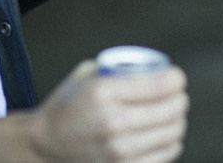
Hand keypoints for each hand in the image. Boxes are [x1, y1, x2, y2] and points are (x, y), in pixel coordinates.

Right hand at [29, 60, 188, 161]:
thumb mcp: (89, 75)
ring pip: (173, 132)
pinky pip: (166, 154)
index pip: (162, 84)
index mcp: (104, 92)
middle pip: (172, 108)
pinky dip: (171, 143)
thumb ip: (120, 68)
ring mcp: (117, 149)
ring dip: (178, 121)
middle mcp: (112, 121)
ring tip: (174, 115)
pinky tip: (167, 136)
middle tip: (177, 96)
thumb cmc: (68, 106)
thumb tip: (157, 68)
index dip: (176, 79)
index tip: (176, 78)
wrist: (42, 145)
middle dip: (180, 98)